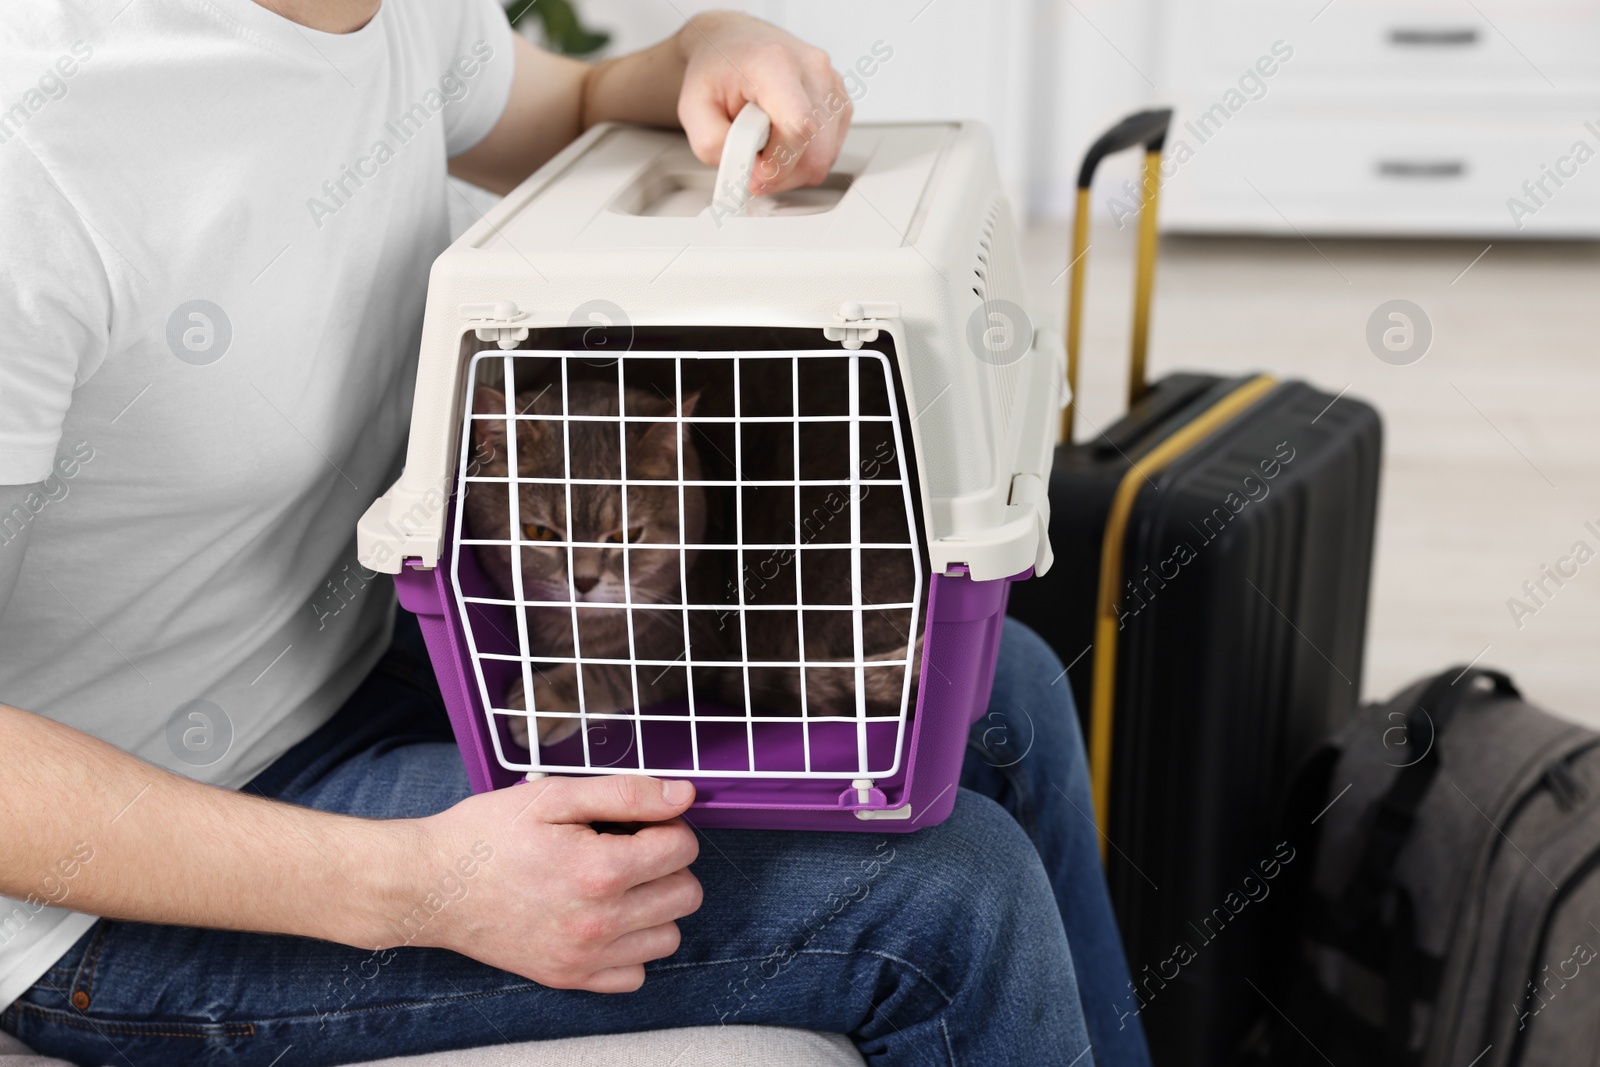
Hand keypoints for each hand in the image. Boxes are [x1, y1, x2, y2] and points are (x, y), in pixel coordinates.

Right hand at [398, 775, 701, 991]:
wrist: (432, 883)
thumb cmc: (487, 835)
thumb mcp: (554, 795)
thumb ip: (626, 793)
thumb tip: (682, 797)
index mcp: (599, 870)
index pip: (683, 848)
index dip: (668, 825)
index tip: (640, 822)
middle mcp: (598, 921)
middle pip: (685, 894)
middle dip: (668, 864)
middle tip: (630, 849)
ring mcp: (584, 956)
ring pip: (669, 936)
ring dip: (656, 907)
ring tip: (619, 884)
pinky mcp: (569, 977)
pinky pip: (635, 974)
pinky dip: (631, 948)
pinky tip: (607, 919)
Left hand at [675, 12, 852, 195]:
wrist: (733, 44)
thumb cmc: (716, 70)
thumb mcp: (693, 110)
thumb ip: (715, 145)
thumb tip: (750, 174)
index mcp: (775, 64)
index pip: (798, 127)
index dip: (778, 164)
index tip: (755, 171)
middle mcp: (813, 70)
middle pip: (816, 152)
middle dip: (781, 173)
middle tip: (752, 163)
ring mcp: (832, 85)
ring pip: (825, 157)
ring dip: (791, 169)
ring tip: (764, 145)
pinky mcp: (840, 102)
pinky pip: (829, 152)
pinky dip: (803, 159)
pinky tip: (781, 141)